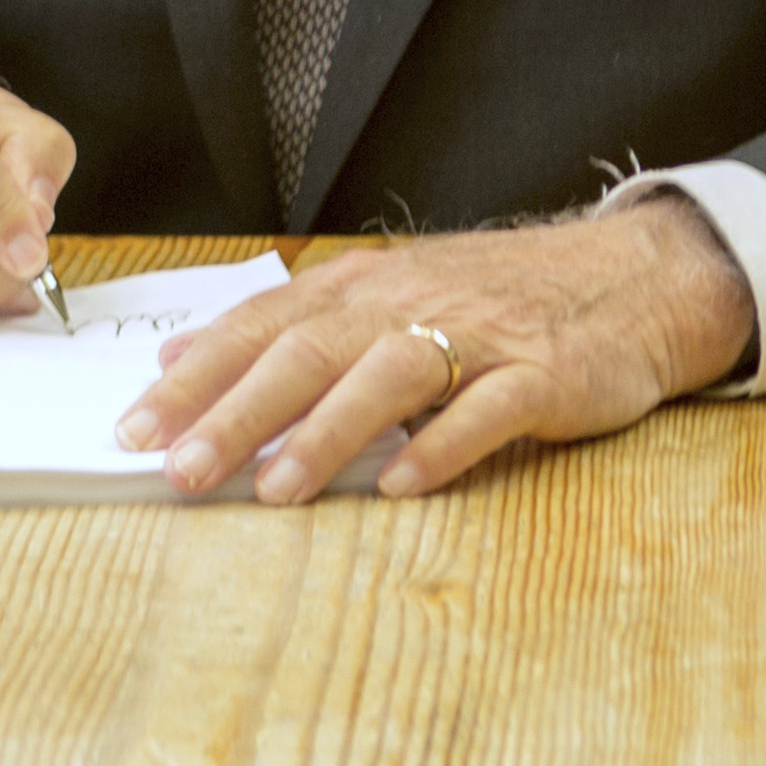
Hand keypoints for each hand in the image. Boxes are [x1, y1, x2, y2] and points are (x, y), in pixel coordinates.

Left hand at [121, 198, 755, 503]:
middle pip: (308, 351)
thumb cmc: (498, 299)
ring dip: (325, 433)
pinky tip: (403, 484)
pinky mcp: (542, 374)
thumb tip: (184, 359)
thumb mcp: (391, 296)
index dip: (195, 376)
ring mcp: (480, 335)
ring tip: (274, 487)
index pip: (262, 326)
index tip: (133, 428)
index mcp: (367, 285)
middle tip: (179, 470)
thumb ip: (293, 327)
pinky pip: (486, 410)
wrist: (632, 278)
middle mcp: (412, 301)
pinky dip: (441, 445)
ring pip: (387, 376)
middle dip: (235, 412)